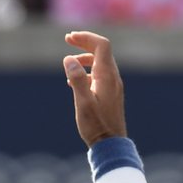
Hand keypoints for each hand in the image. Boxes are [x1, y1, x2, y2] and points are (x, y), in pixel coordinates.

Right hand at [63, 31, 126, 147]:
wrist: (111, 145)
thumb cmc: (97, 126)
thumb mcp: (83, 103)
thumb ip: (77, 80)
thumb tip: (69, 59)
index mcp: (107, 77)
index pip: (101, 45)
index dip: (86, 37)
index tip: (69, 38)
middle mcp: (113, 79)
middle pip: (102, 51)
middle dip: (85, 43)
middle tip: (68, 41)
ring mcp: (113, 87)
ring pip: (101, 63)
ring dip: (85, 58)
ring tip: (69, 64)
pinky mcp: (111, 95)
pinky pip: (100, 75)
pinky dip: (88, 71)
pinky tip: (75, 82)